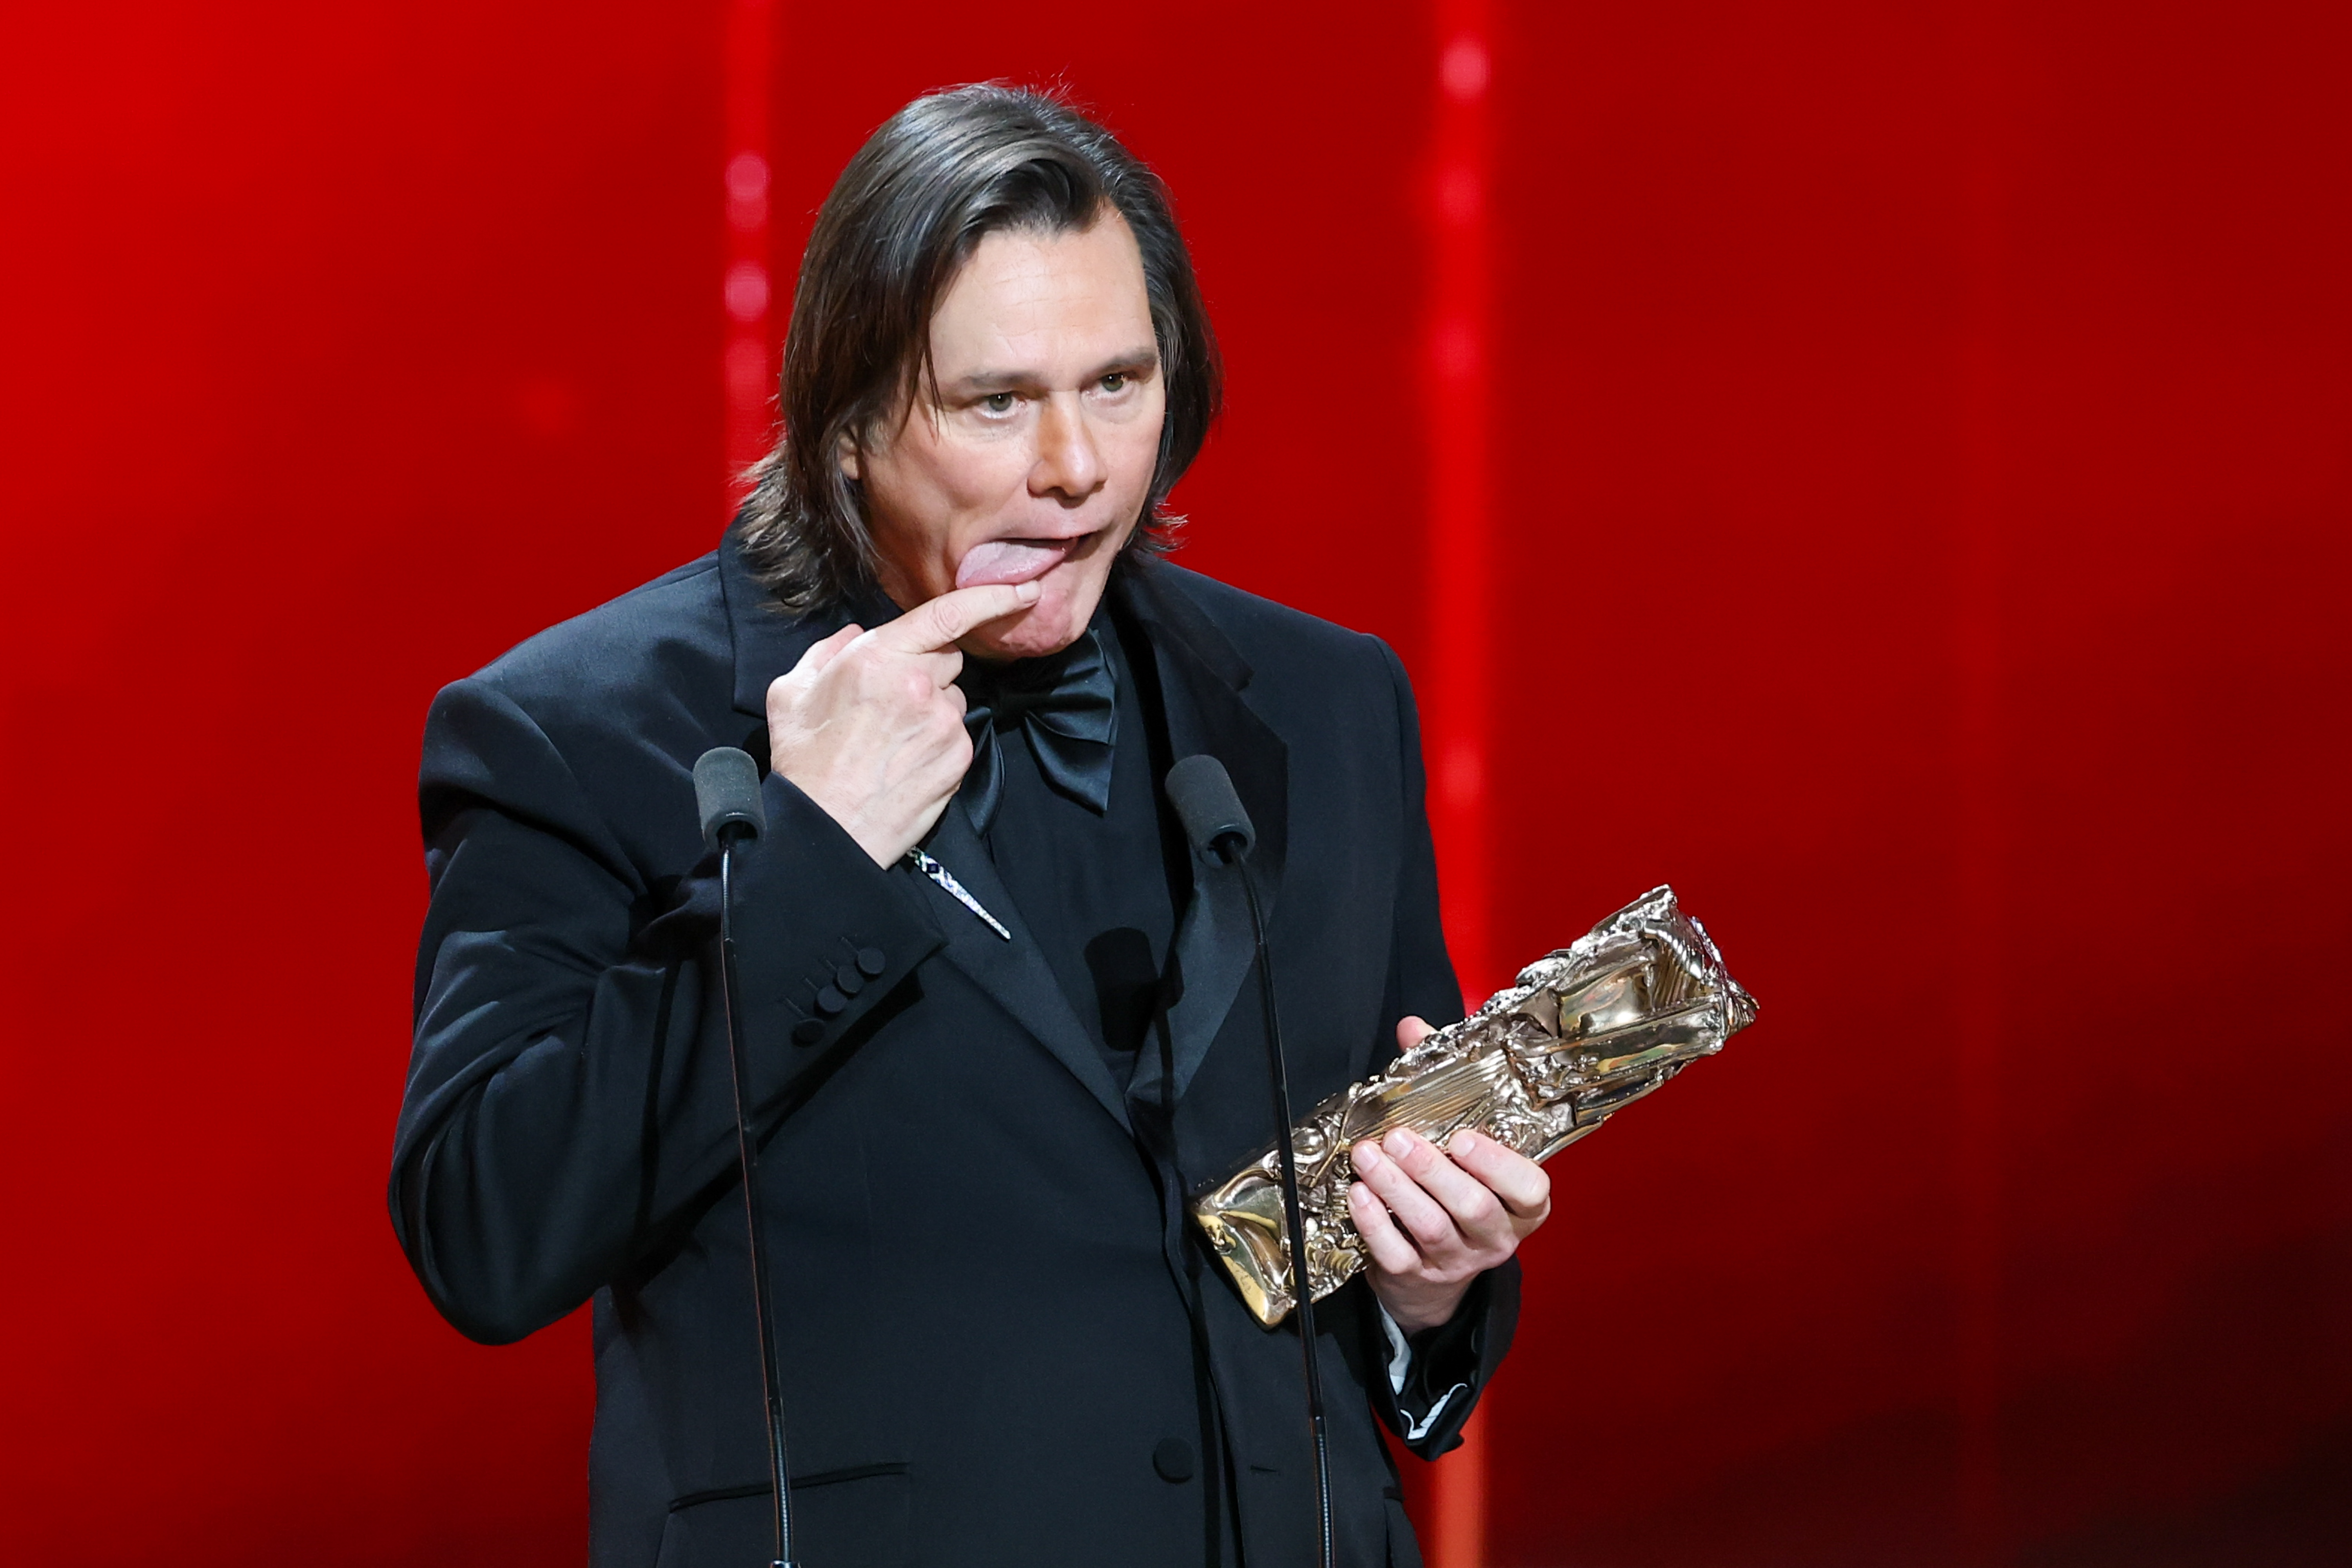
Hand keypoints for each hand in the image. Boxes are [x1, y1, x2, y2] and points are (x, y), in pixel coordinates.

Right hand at [765, 581, 1040, 865]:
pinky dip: (939, 740)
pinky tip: (906, 759)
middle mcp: (920, 684)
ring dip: (932, 707)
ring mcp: (944, 722)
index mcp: (880, 657)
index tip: (1025, 590)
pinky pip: (958, 733)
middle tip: (891, 700)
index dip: (993, 597)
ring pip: (953, 697)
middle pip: (948, 657)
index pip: (948, 614)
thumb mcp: (792, 691)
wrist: (825, 827)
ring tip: (893, 738)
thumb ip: (827, 651)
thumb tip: (856, 635)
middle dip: (927, 668)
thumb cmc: (805, 761)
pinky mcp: (958, 756)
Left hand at [1349, 1015, 1553, 1333]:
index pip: (1530, 1189)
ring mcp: (1456, 1261)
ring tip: (1367, 1154)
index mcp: (1521, 1204)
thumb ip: (1441, 1083)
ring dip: (1396, 1188)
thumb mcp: (1461, 1140)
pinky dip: (1374, 1223)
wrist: (1432, 1270)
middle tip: (1399, 1137)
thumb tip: (1414, 1029)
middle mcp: (1496, 1236)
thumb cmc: (1455, 1185)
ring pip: (1431, 1227)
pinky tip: (1357, 1193)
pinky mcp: (1416, 1277)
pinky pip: (1395, 1253)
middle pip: (1473, 1207)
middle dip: (1433, 1170)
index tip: (1464, 1138)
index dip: (1499, 1166)